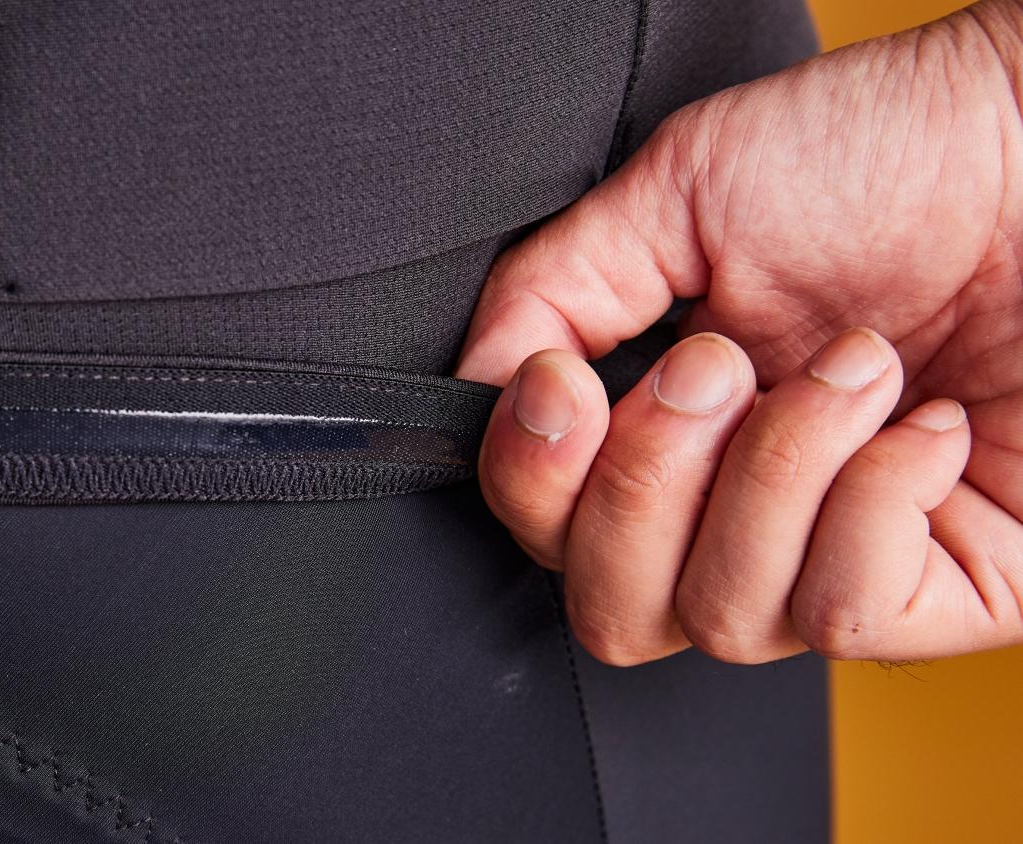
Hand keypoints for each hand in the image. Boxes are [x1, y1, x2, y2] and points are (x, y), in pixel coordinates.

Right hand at [456, 1, 1022, 664]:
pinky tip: (920, 424)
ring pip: (726, 618)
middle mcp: (745, 512)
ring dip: (773, 474)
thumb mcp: (677, 197)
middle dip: (645, 485)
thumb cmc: (893, 154)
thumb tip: (475, 385)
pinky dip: (867, 507)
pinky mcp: (954, 588)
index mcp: (673, 433)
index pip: (552, 534)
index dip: (537, 479)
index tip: (562, 383)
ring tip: (849, 366)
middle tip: (716, 365)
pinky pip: (848, 617)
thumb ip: (548, 291)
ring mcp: (844, 557)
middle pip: (617, 614)